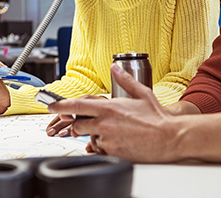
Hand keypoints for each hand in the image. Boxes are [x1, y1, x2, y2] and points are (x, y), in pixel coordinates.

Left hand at [49, 64, 178, 162]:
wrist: (170, 138)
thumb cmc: (158, 118)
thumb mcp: (142, 93)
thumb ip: (125, 80)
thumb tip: (115, 68)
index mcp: (110, 107)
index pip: (77, 106)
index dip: (60, 106)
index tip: (51, 106)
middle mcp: (106, 123)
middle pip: (78, 125)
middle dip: (78, 124)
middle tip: (88, 124)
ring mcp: (108, 139)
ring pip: (89, 139)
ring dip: (94, 136)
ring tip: (112, 132)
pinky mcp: (114, 153)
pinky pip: (100, 151)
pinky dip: (104, 147)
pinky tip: (117, 142)